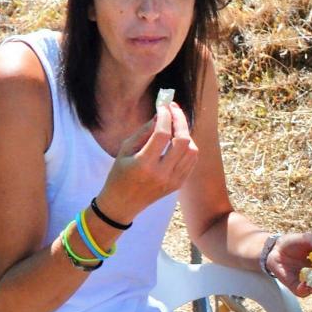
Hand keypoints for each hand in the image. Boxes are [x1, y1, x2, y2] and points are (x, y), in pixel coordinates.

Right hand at [98, 102, 197, 222]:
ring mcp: (172, 181)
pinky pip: (192, 161)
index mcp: (144, 164)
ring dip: (185, 133)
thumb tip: (161, 114)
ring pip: (192, 150)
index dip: (165, 116)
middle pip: (183, 141)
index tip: (163, 106)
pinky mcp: (178, 184)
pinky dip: (188, 147)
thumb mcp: (125, 149)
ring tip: (174, 127)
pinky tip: (178, 141)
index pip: (162, 134)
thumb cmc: (119, 174)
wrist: (122, 204)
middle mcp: (161, 173)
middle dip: (180, 120)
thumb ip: (144, 131)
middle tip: (174, 109)